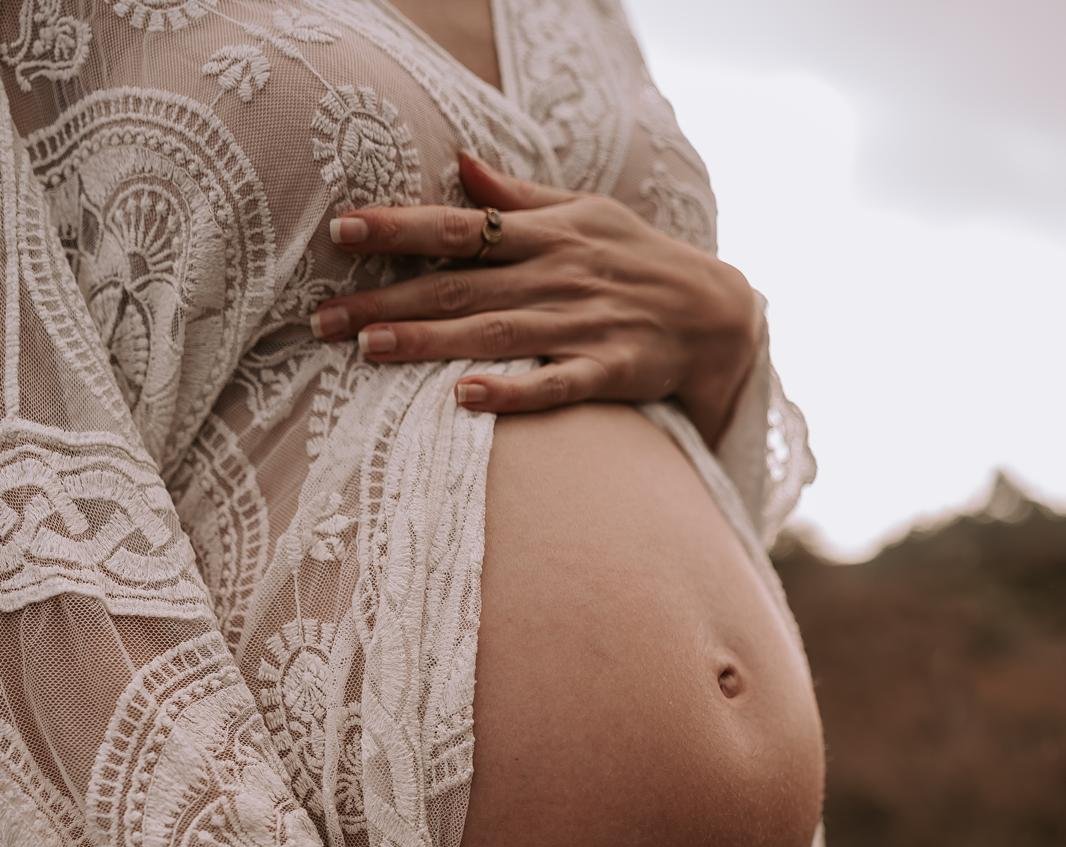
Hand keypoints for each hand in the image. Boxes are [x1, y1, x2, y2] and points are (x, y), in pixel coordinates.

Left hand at [311, 150, 760, 433]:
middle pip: (460, 287)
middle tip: (324, 319)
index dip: (399, 228)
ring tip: (369, 349)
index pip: (459, 226)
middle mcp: (558, 275)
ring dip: (430, 342)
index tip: (341, 231)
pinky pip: (554, 384)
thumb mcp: (585, 214)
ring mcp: (583, 324)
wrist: (718, 315)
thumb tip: (458, 163)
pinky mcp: (609, 371)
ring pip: (494, 333)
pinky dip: (512, 391)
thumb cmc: (638, 260)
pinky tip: (465, 397)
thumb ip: (518, 198)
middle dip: (389, 300)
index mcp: (547, 233)